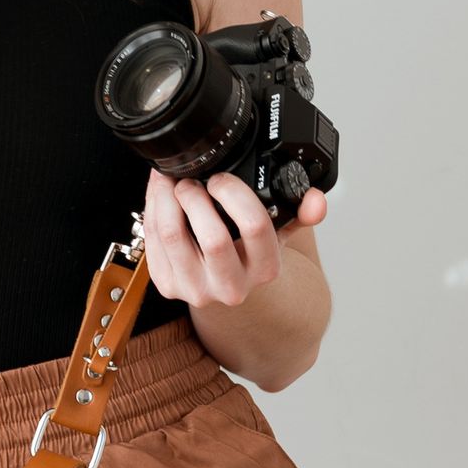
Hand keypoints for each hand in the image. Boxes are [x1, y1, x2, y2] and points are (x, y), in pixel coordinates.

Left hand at [141, 166, 327, 309]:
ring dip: (166, 199)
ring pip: (172, 236)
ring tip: (171, 181)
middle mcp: (233, 286)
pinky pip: (151, 242)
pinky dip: (151, 210)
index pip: (255, 227)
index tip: (221, 177)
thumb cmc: (250, 253)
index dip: (234, 193)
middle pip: (213, 237)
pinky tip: (159, 196)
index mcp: (265, 268)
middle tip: (191, 178)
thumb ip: (299, 211)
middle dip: (196, 196)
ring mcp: (197, 289)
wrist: (229, 289)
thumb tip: (316, 199)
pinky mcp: (168, 287)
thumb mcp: (280, 233)